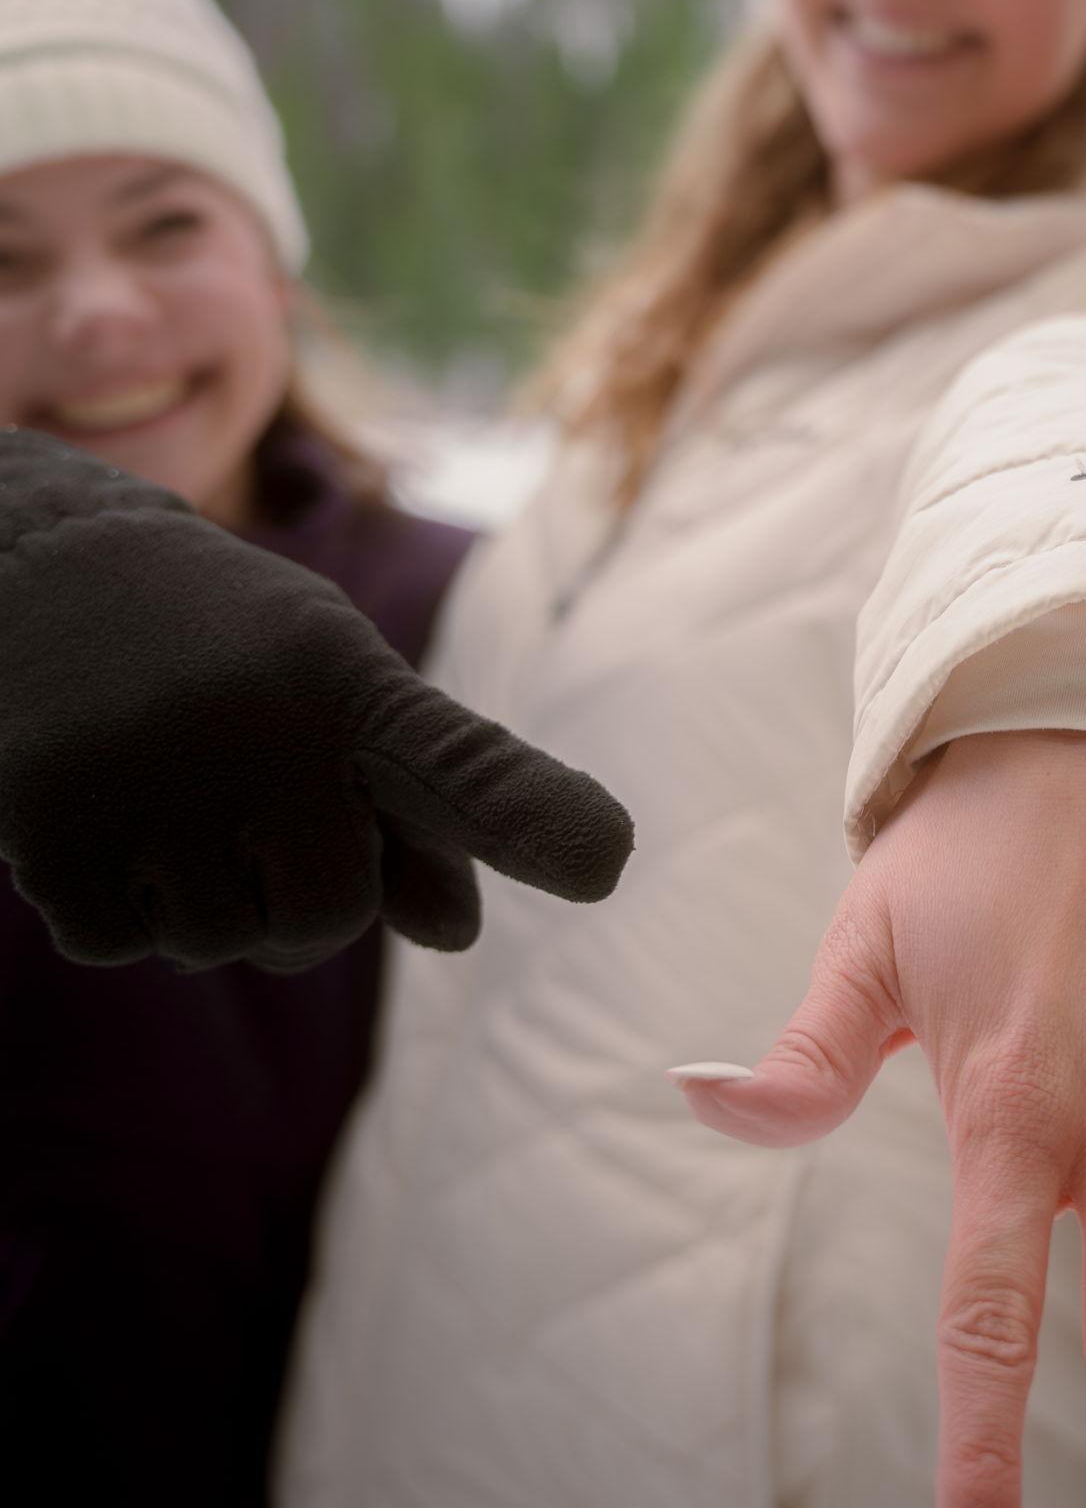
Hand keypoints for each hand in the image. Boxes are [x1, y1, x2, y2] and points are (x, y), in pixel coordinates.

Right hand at [0, 429, 633, 968]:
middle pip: (326, 919)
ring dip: (198, 900)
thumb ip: (412, 803)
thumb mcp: (337, 691)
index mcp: (357, 689)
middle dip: (296, 900)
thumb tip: (457, 932)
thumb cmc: (233, 647)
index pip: (459, 765)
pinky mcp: (53, 829)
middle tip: (249, 810)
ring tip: (167, 788)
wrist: (45, 564)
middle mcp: (266, 732)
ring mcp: (155, 782)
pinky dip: (112, 903)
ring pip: (217, 944)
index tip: (607, 859)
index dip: (530, 815)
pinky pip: (117, 943)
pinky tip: (99, 807)